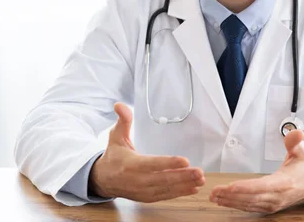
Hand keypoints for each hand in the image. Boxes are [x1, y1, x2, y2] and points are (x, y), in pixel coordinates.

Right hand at [89, 102, 204, 201]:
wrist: (103, 180)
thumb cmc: (113, 156)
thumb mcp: (115, 136)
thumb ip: (122, 121)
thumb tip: (119, 105)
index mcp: (130, 164)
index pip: (152, 164)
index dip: (168, 163)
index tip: (185, 160)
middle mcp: (137, 180)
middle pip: (163, 179)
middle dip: (183, 176)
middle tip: (199, 172)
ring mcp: (142, 191)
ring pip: (166, 189)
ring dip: (185, 185)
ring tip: (200, 179)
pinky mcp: (146, 197)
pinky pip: (165, 196)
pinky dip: (180, 193)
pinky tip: (193, 188)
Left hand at [209, 129, 303, 213]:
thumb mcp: (303, 152)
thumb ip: (296, 142)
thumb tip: (296, 133)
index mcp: (285, 183)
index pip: (263, 186)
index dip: (246, 187)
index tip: (231, 186)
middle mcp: (277, 197)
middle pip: (252, 198)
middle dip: (232, 195)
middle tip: (214, 191)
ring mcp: (272, 204)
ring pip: (248, 204)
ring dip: (230, 201)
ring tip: (214, 197)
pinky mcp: (268, 207)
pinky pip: (250, 207)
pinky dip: (236, 205)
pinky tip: (223, 201)